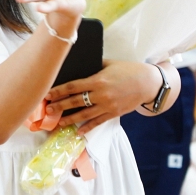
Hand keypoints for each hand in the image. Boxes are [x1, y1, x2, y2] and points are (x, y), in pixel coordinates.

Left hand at [44, 60, 159, 134]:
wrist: (148, 83)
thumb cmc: (128, 70)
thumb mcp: (109, 64)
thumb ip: (94, 66)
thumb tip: (78, 66)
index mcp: (98, 80)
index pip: (73, 86)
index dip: (58, 91)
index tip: (47, 93)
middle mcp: (101, 94)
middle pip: (75, 101)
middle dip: (60, 106)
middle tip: (47, 110)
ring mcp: (107, 106)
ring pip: (84, 114)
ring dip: (70, 119)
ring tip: (58, 122)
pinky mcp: (114, 113)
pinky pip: (98, 122)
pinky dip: (87, 127)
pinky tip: (78, 131)